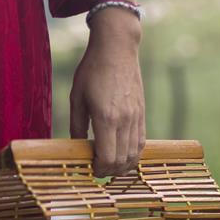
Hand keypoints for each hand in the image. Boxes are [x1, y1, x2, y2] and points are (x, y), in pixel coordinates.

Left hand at [69, 8, 145, 176]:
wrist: (117, 49)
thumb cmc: (92, 71)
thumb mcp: (77, 98)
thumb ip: (77, 126)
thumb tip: (77, 147)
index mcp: (106, 118)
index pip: (107, 157)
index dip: (99, 169)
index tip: (90, 169)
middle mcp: (124, 120)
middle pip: (122, 160)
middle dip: (109, 170)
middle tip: (98, 170)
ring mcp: (136, 117)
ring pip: (134, 153)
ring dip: (122, 165)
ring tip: (110, 166)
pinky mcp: (142, 113)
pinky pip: (141, 141)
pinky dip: (133, 154)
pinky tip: (124, 156)